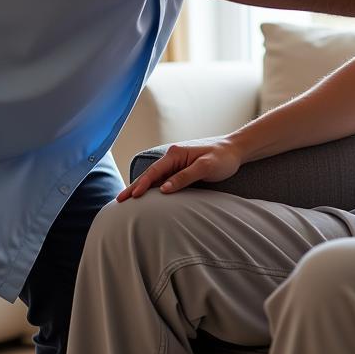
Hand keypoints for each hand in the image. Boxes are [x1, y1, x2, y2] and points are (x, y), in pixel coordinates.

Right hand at [116, 139, 243, 200]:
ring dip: (142, 189)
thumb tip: (163, 189)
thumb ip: (184, 177)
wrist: (235, 151)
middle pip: (150, 175)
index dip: (142, 184)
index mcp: (175, 154)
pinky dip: (153, 189)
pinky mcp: (181, 171)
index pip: (154, 171)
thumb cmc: (222, 158)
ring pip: (155, 179)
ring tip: (127, 201)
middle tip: (119, 201)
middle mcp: (173, 157)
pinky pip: (164, 181)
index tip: (132, 196)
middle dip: (134, 187)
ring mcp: (176, 164)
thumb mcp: (205, 167)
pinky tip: (146, 198)